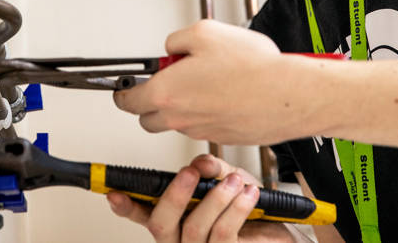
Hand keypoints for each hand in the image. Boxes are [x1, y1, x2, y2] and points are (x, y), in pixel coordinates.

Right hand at [107, 154, 295, 241]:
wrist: (284, 233)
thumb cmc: (253, 210)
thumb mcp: (229, 178)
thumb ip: (212, 169)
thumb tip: (200, 163)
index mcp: (176, 219)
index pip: (144, 214)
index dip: (126, 205)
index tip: (114, 192)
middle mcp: (181, 239)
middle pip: (160, 225)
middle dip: (174, 195)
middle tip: (190, 173)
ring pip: (194, 228)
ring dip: (215, 199)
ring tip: (233, 182)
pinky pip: (223, 234)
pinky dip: (236, 209)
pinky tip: (247, 195)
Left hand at [114, 20, 324, 144]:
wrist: (289, 95)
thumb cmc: (252, 68)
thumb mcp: (204, 32)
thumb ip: (177, 40)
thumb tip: (172, 49)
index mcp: (167, 93)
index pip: (127, 100)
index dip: (123, 91)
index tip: (124, 85)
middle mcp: (180, 118)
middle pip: (148, 118)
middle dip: (150, 100)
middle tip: (166, 80)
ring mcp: (201, 132)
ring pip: (177, 123)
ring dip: (181, 106)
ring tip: (205, 81)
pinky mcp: (223, 138)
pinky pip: (203, 127)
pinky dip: (206, 113)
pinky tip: (226, 94)